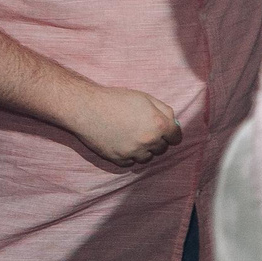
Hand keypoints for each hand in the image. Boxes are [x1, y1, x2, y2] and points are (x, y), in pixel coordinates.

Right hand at [67, 84, 182, 165]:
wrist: (86, 108)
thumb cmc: (116, 99)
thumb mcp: (146, 98)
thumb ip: (164, 111)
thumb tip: (173, 123)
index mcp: (159, 125)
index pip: (175, 137)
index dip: (171, 134)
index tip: (167, 134)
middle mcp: (149, 141)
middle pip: (162, 148)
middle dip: (157, 141)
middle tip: (145, 132)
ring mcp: (133, 152)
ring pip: (147, 157)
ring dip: (144, 150)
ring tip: (133, 138)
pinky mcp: (118, 158)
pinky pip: (130, 162)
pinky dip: (129, 156)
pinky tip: (122, 145)